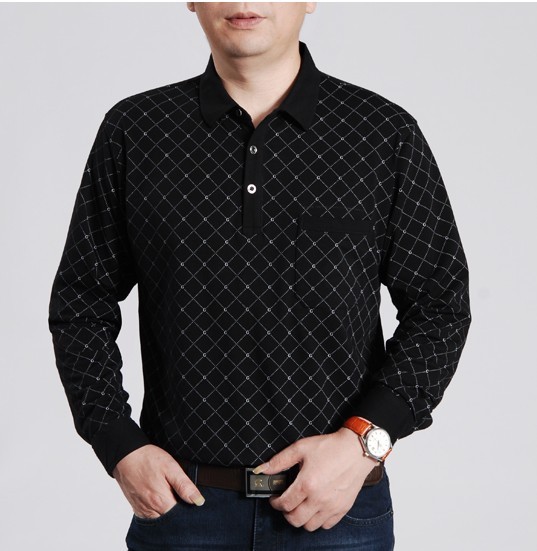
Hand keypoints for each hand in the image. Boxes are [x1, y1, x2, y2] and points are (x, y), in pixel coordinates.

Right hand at [112, 444, 204, 518]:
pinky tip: (161, 499)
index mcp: (161, 501)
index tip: (192, 501)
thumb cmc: (149, 459)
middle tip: (181, 496)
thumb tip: (199, 501)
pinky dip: (158, 512)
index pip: (181, 517)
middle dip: (178, 512)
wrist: (126, 456)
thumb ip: (184, 486)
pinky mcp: (136, 508)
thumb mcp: (171, 467)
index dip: (188, 510)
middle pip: (170, 520)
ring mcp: (142, 510)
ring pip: (160, 520)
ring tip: (171, 496)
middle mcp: (151, 510)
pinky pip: (150, 517)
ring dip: (168, 512)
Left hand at [254, 428, 379, 530]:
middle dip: (286, 513)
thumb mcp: (301, 448)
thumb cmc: (330, 447)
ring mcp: (332, 506)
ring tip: (300, 506)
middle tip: (286, 503)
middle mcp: (319, 499)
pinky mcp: (342, 508)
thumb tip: (263, 469)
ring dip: (301, 519)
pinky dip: (318, 520)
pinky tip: (315, 507)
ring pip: (310, 526)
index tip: (274, 498)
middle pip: (295, 520)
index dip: (275, 503)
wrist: (356, 449)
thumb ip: (280, 460)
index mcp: (307, 484)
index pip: (284, 504)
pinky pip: (326, 525)